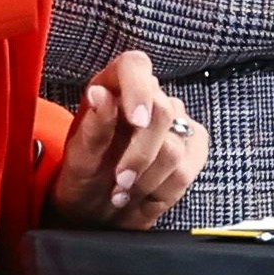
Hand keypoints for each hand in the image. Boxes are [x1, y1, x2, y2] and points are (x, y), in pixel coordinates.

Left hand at [45, 50, 206, 229]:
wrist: (97, 208)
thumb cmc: (84, 177)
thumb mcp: (79, 157)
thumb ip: (92, 127)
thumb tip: (100, 94)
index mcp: (114, 85)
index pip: (135, 66)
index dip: (139, 90)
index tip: (136, 122)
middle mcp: (148, 96)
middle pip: (163, 113)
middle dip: (139, 156)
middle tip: (119, 181)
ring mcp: (175, 121)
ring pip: (176, 148)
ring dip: (146, 180)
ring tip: (124, 193)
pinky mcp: (193, 146)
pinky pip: (189, 169)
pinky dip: (164, 190)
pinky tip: (145, 196)